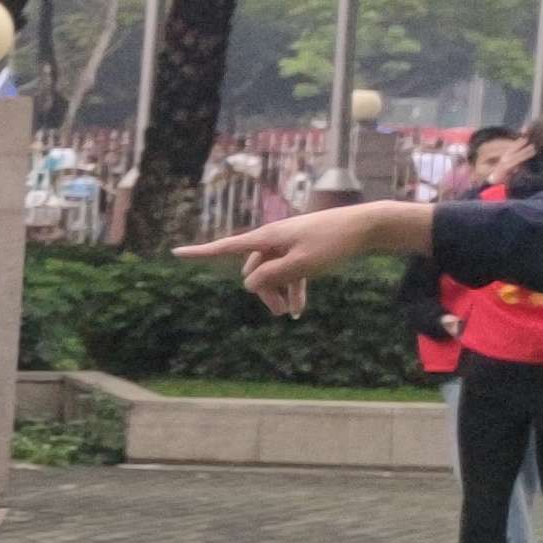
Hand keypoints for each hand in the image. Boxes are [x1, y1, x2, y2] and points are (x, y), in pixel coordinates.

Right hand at [178, 204, 412, 315]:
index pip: (226, 247)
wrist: (367, 227)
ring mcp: (289, 243)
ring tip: (292, 315)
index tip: (175, 252)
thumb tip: (247, 284)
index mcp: (267, 238)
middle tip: (280, 314)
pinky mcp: (304, 248)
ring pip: (272, 272)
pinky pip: (289, 271)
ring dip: (279, 293)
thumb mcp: (302, 265)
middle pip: (254, 269)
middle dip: (262, 292)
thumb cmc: (333, 244)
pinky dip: (292, 288)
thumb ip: (271, 276)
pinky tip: (300, 307)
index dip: (200, 253)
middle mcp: (273, 239)